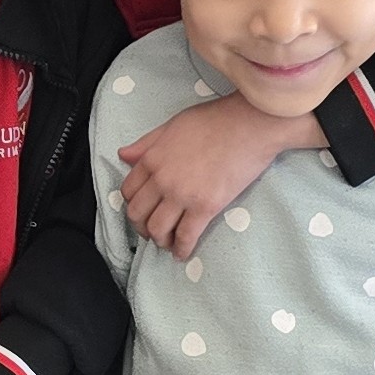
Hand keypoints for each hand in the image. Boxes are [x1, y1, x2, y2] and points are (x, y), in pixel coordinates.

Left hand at [118, 97, 327, 259]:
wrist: (250, 124)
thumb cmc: (216, 120)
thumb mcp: (173, 125)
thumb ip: (147, 143)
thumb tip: (123, 155)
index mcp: (152, 158)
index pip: (128, 191)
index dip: (133, 204)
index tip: (143, 210)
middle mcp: (162, 179)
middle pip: (138, 214)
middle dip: (142, 226)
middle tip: (153, 230)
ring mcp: (182, 195)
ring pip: (157, 229)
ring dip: (160, 240)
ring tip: (168, 242)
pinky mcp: (205, 207)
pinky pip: (185, 237)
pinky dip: (181, 249)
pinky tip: (182, 253)